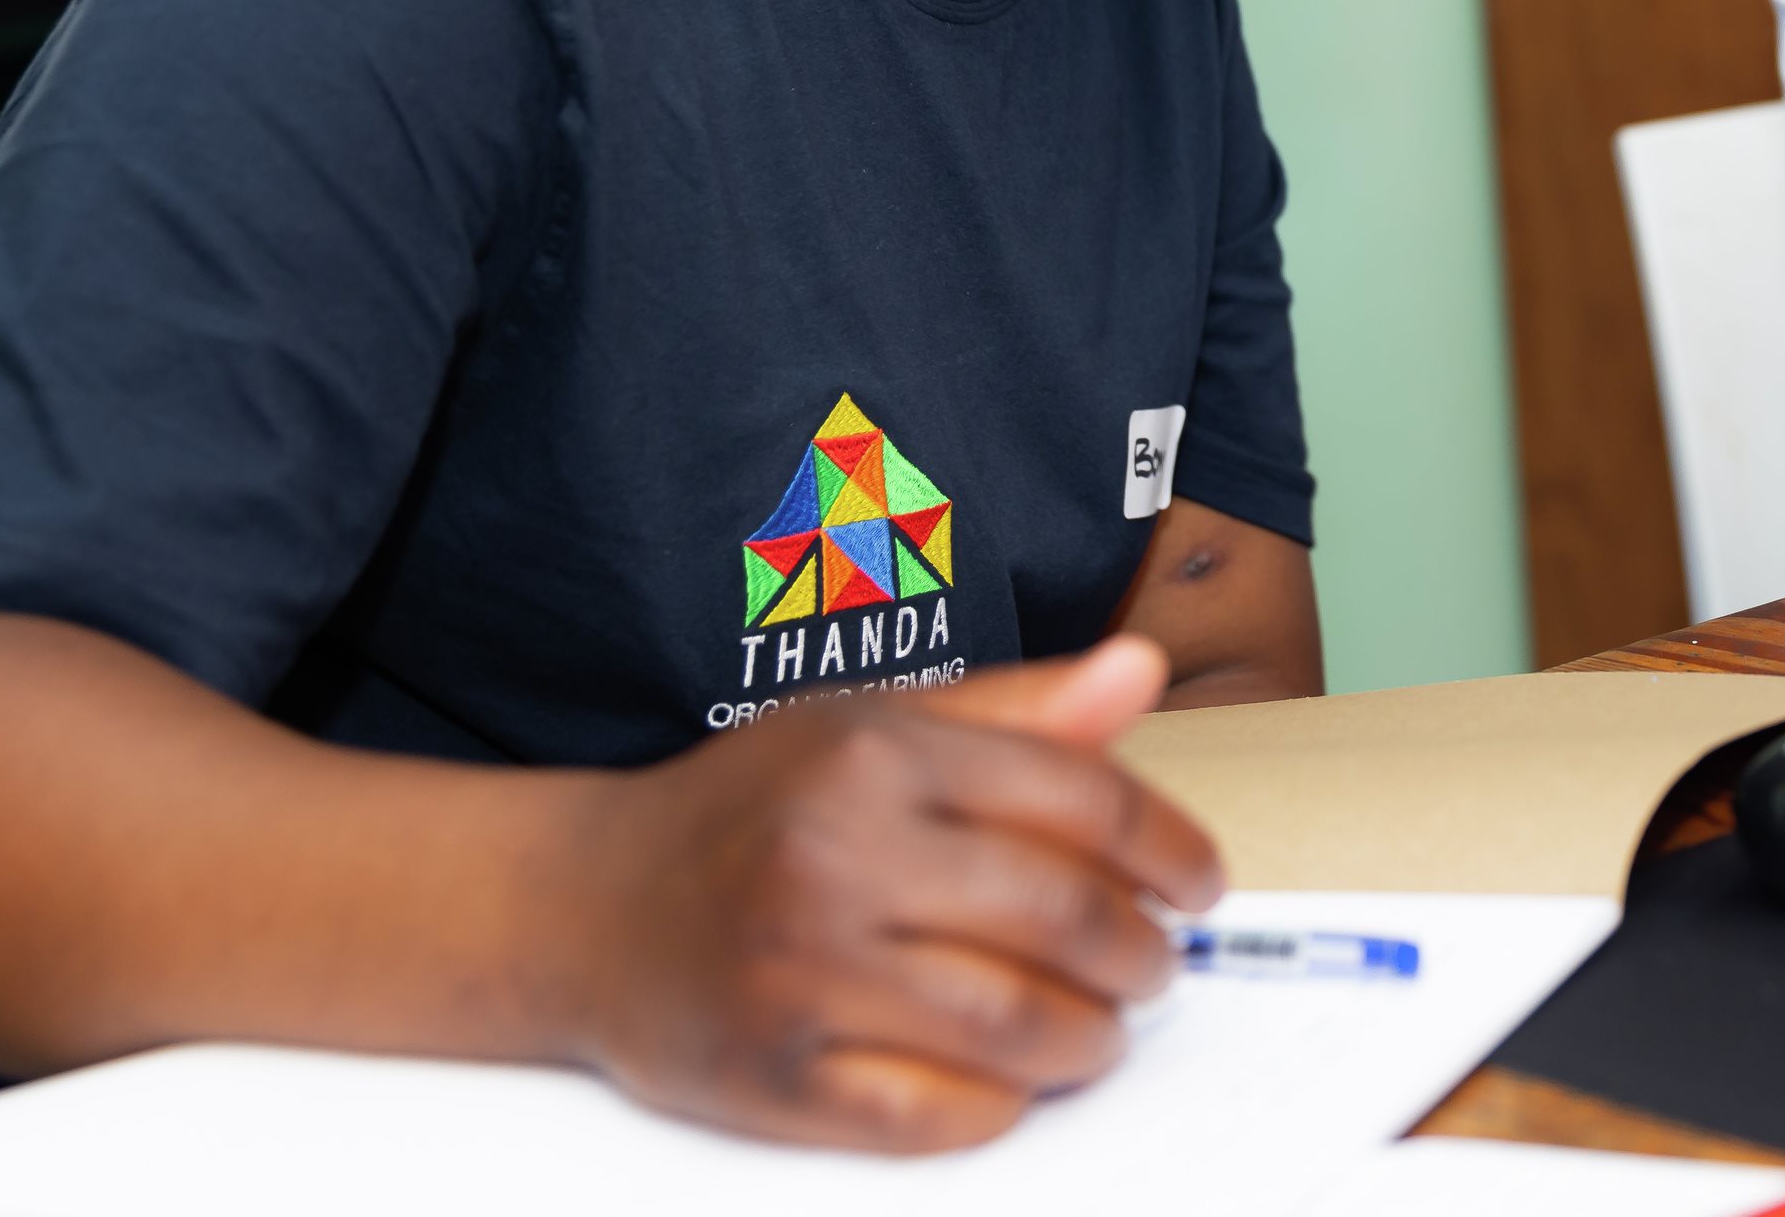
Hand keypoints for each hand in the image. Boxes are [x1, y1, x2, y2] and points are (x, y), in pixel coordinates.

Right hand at [560, 634, 1220, 1150]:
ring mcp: (802, 973)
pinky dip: (1002, 1106)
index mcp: (877, 754)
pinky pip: (934, 1114)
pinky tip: (1015, 1079)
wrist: (583, 907)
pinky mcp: (775, 1078)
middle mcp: (838, 856)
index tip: (1201, 883)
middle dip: (1142, 954)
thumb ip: (1019, 707)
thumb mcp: (875, 722)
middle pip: (1062, 919)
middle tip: (1159, 964)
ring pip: (1014, 1027)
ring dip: (1091, 1038)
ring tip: (1103, 1026)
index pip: (1083, 800)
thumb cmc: (750, 807)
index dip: (1171, 847)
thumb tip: (1142, 670)